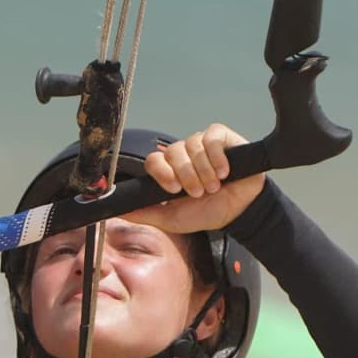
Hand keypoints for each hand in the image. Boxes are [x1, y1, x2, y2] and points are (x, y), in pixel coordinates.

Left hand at [124, 124, 265, 236]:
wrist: (239, 212)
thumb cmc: (206, 213)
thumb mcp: (172, 219)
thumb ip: (146, 214)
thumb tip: (119, 211)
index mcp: (170, 171)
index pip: (154, 160)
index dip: (162, 172)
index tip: (173, 189)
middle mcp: (184, 155)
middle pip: (173, 152)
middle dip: (186, 175)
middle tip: (199, 192)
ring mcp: (201, 144)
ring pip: (192, 145)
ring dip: (203, 170)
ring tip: (215, 186)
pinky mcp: (221, 137)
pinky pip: (211, 138)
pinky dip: (217, 157)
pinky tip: (225, 172)